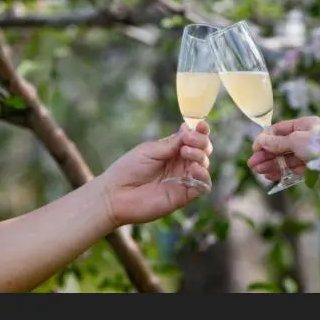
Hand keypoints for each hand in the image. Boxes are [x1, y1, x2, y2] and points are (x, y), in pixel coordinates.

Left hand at [99, 122, 213, 226]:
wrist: (115, 194)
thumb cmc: (128, 169)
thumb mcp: (149, 150)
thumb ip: (171, 144)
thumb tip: (188, 130)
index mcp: (171, 151)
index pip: (193, 139)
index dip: (200, 131)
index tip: (200, 124)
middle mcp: (179, 165)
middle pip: (203, 150)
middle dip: (201, 141)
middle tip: (189, 140)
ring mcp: (182, 180)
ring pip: (204, 165)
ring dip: (200, 155)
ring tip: (185, 151)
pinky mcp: (183, 196)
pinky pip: (203, 185)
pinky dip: (203, 175)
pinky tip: (193, 168)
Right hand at [247, 116, 319, 182]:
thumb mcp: (296, 140)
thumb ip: (277, 142)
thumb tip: (261, 141)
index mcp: (304, 125)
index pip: (279, 130)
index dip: (266, 139)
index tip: (255, 148)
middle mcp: (305, 138)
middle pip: (280, 146)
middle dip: (265, 154)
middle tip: (252, 163)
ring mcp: (307, 154)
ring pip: (284, 158)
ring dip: (270, 164)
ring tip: (258, 170)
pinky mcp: (310, 168)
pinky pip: (291, 169)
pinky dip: (280, 171)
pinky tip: (269, 175)